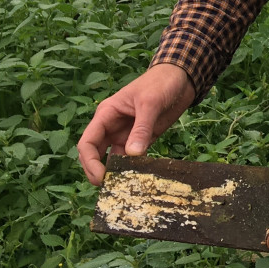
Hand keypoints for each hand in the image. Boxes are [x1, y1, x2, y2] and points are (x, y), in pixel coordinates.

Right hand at [76, 62, 195, 185]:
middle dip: (98, 172)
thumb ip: (141, 128)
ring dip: (116, 173)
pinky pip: (133, 158)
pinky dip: (134, 169)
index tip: (101, 178)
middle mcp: (112, 127)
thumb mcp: (150, 103)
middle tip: (110, 189)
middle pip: (95, 155)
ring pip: (113, 159)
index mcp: (106, 115)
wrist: (180, 78)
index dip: (89, 162)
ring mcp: (126, 135)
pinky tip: (140, 180)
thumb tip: (132, 155)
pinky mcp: (142, 140)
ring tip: (124, 189)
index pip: (88, 142)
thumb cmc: (160, 83)